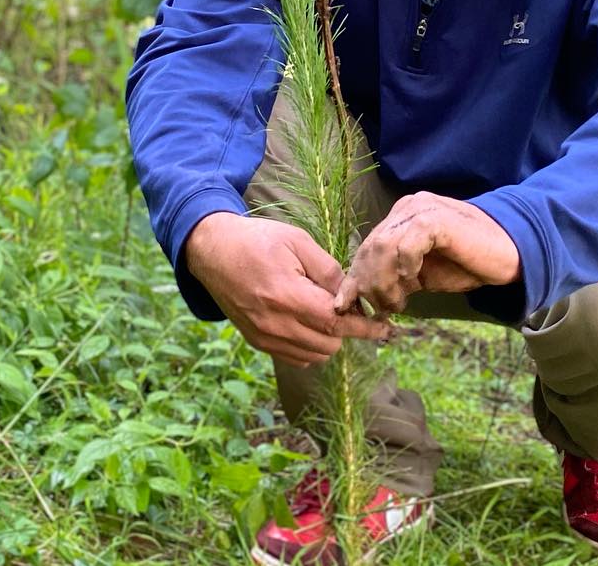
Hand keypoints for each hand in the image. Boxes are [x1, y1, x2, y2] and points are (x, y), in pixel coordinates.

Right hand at [184, 211, 392, 367]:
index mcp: (286, 296)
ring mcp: (263, 337)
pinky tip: (306, 321)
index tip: (384, 328)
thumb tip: (352, 295)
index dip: (364, 327)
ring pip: (315, 355)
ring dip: (328, 337)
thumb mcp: (297, 241)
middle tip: (342, 302)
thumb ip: (328, 270)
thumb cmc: (258, 240)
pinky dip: (310, 345)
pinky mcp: (256, 342)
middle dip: (345, 327)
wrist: (212, 251)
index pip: (335, 323)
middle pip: (329, 343)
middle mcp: (274, 324)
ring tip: (322, 310)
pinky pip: (296, 358)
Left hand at [334, 192, 520, 315]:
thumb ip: (396, 277)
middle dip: (368, 284)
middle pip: (370, 247)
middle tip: (382, 309)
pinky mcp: (435, 218)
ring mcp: (420, 209)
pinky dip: (404, 268)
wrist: (510, 253)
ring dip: (384, 282)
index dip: (355, 277)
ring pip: (382, 247)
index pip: (367, 246)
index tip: (346, 306)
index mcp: (400, 217)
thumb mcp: (422, 274)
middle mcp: (407, 208)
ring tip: (397, 303)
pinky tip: (414, 282)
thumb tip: (366, 296)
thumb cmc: (467, 263)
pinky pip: (406, 245)